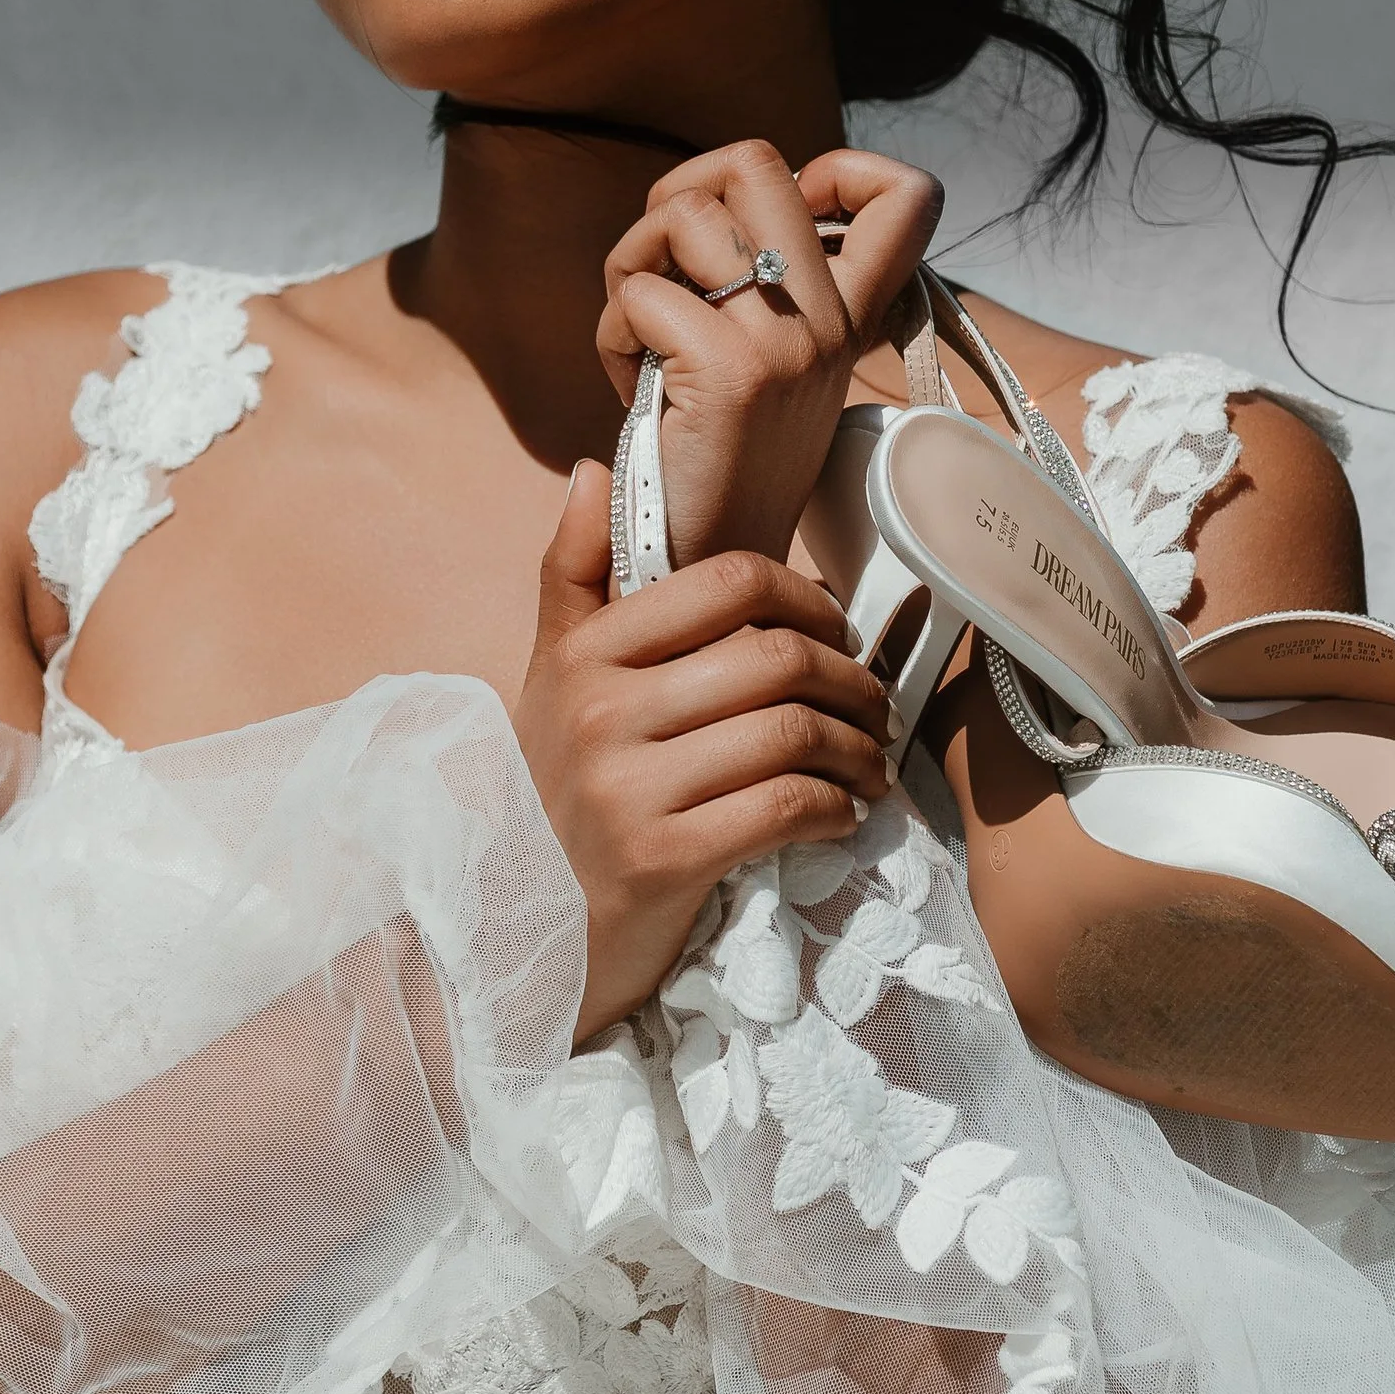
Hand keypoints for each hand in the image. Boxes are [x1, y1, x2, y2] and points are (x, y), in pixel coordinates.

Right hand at [514, 463, 893, 1040]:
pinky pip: (785, 808)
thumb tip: (596, 470)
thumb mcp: (553, 676)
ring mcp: (629, 788)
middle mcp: (602, 712)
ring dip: (857, 749)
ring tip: (868, 762)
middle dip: (851, 680)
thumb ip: (577, 572)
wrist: (522, 923)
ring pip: (793, 734)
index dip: (804, 597)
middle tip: (872, 704)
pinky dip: (835, 808)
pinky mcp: (663, 859)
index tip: (831, 631)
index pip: (725, 583)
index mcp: (586, 654)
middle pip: (776, 657)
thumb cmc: (559, 789)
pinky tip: (841, 812)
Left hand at [594, 140, 943, 567]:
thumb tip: (713, 201)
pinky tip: (632, 386)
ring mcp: (786, 342)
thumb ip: (767, 286)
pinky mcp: (731, 370)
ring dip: (633, 265)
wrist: (711, 568)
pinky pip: (640, 293)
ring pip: (683, 213)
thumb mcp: (768, 364)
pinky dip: (612, 333)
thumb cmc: (715, 461)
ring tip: (642, 337)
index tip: (779, 227)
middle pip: (756, 159)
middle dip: (681, 194)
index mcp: (847, 318)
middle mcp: (827, 322)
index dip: (837, 169)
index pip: (903, 195)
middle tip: (668, 270)